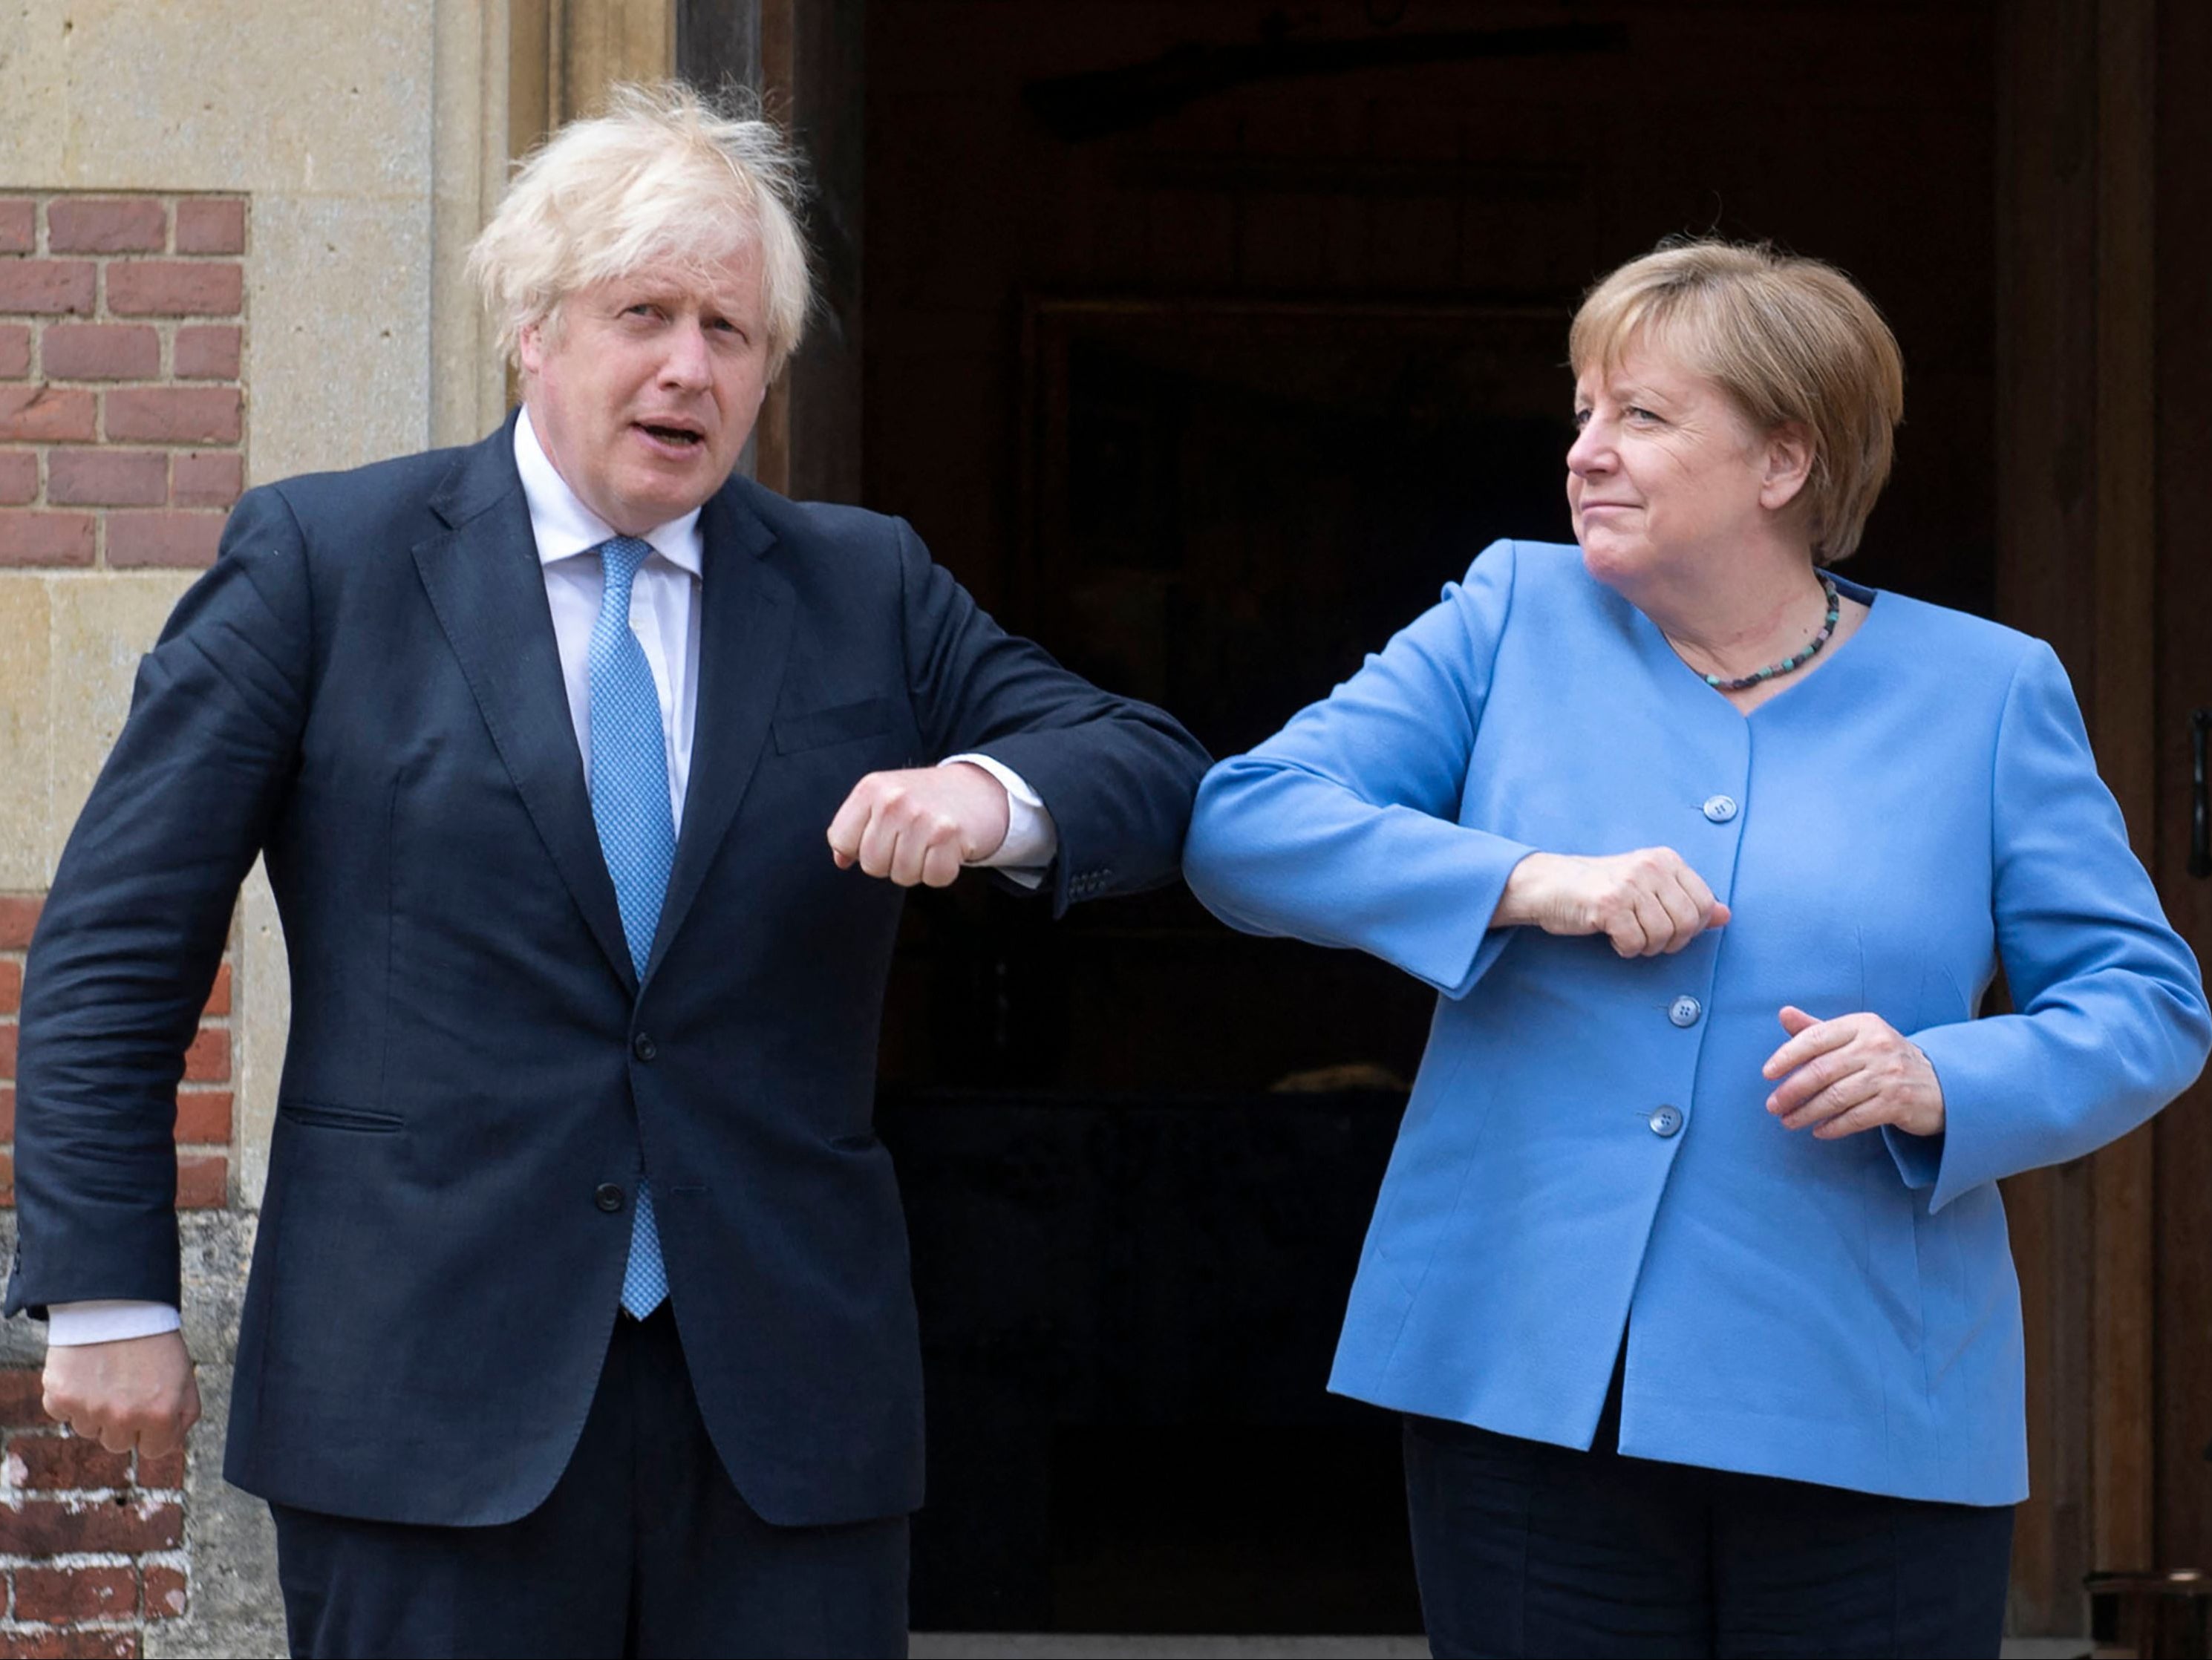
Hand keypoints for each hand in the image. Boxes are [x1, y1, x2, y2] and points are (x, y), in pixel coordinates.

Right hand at [42, 1330, 200, 1455]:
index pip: (154, 1451)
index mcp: (160, 1414)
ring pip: (88, 1430)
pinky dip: (69, 1398)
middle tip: (126, 1387)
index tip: (149, 1411)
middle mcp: (124, 1418)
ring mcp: (90, 1410)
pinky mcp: (60, 1398)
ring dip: (95, 1410)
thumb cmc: (154, 1341)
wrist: (117, 1305)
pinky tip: (83, 1373)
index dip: (152, 1432)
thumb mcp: (185, 1376)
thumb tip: (169, 1442)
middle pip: (118, 1443)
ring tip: (105, 1376)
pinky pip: (62, 1414)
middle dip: (123, 1422)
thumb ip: (183, 1415)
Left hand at [826, 762, 1009, 887]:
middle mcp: (894, 800)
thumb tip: (840, 860)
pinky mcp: (950, 836)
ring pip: (902, 875)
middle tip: (911, 840)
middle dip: (891, 861)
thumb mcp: (883, 799)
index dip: (860, 848)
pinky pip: (933, 878)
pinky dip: (942, 872)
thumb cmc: (925, 799)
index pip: (841, 841)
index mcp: (871, 788)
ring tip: (929, 843)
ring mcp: (922, 817)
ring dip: (918, 868)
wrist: (979, 789)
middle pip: (872, 864)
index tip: (882, 835)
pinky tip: (947, 850)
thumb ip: (855, 827)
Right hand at [1492, 848, 1730, 956]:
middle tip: (1646, 937)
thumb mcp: (1648, 888)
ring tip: (1628, 935)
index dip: (1690, 927)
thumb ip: (1686, 899)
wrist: (1548, 885)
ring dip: (1645, 946)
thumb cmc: (1599, 888)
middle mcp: (1650, 867)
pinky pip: (1635, 943)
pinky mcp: (1608, 904)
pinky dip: (1625, 948)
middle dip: (1670, 941)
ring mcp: (1629, 884)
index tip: (1668, 928)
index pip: (1703, 903)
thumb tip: (1724, 915)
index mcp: (1665, 859)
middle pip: (1687, 923)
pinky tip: (1612, 936)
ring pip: (1662, 936)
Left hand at [1761, 1005, 1945, 1138]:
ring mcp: (1889, 1075)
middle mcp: (1877, 1046)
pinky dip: (1833, 1126)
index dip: (1787, 1055)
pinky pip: (1856, 1117)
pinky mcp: (1898, 1103)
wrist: (1938, 1083)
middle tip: (1773, 1105)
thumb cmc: (1883, 1057)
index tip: (1767, 1073)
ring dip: (1807, 1112)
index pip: (1815, 1037)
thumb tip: (1783, 1013)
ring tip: (1788, 1121)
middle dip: (1792, 1090)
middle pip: (1822, 1070)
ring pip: (1836, 1097)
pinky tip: (1818, 1130)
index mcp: (1862, 1024)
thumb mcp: (1854, 1036)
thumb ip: (1817, 1028)